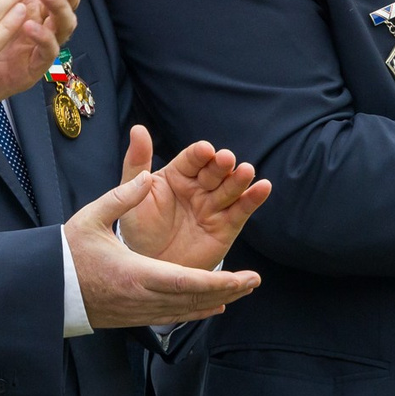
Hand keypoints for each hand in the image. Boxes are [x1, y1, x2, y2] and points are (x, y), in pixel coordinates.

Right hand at [65, 166, 263, 328]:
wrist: (48, 291)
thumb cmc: (68, 253)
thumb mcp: (92, 218)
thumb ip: (123, 196)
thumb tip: (149, 176)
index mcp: (134, 273)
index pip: (184, 281)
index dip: (217, 282)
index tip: (242, 278)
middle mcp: (141, 298)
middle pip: (192, 299)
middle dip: (227, 290)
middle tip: (254, 281)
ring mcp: (138, 312)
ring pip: (185, 310)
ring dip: (215, 300)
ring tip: (242, 291)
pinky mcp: (134, 317)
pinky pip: (172, 316)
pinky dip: (196, 311)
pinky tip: (214, 306)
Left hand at [112, 126, 271, 268]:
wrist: (149, 267)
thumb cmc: (139, 228)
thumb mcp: (131, 195)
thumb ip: (137, 163)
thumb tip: (138, 128)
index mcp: (178, 174)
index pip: (192, 159)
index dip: (199, 154)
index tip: (205, 150)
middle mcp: (199, 187)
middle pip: (214, 171)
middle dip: (221, 165)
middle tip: (226, 159)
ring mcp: (214, 206)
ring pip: (230, 188)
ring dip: (240, 179)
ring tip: (247, 170)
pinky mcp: (226, 226)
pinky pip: (241, 210)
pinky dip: (253, 199)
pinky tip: (263, 187)